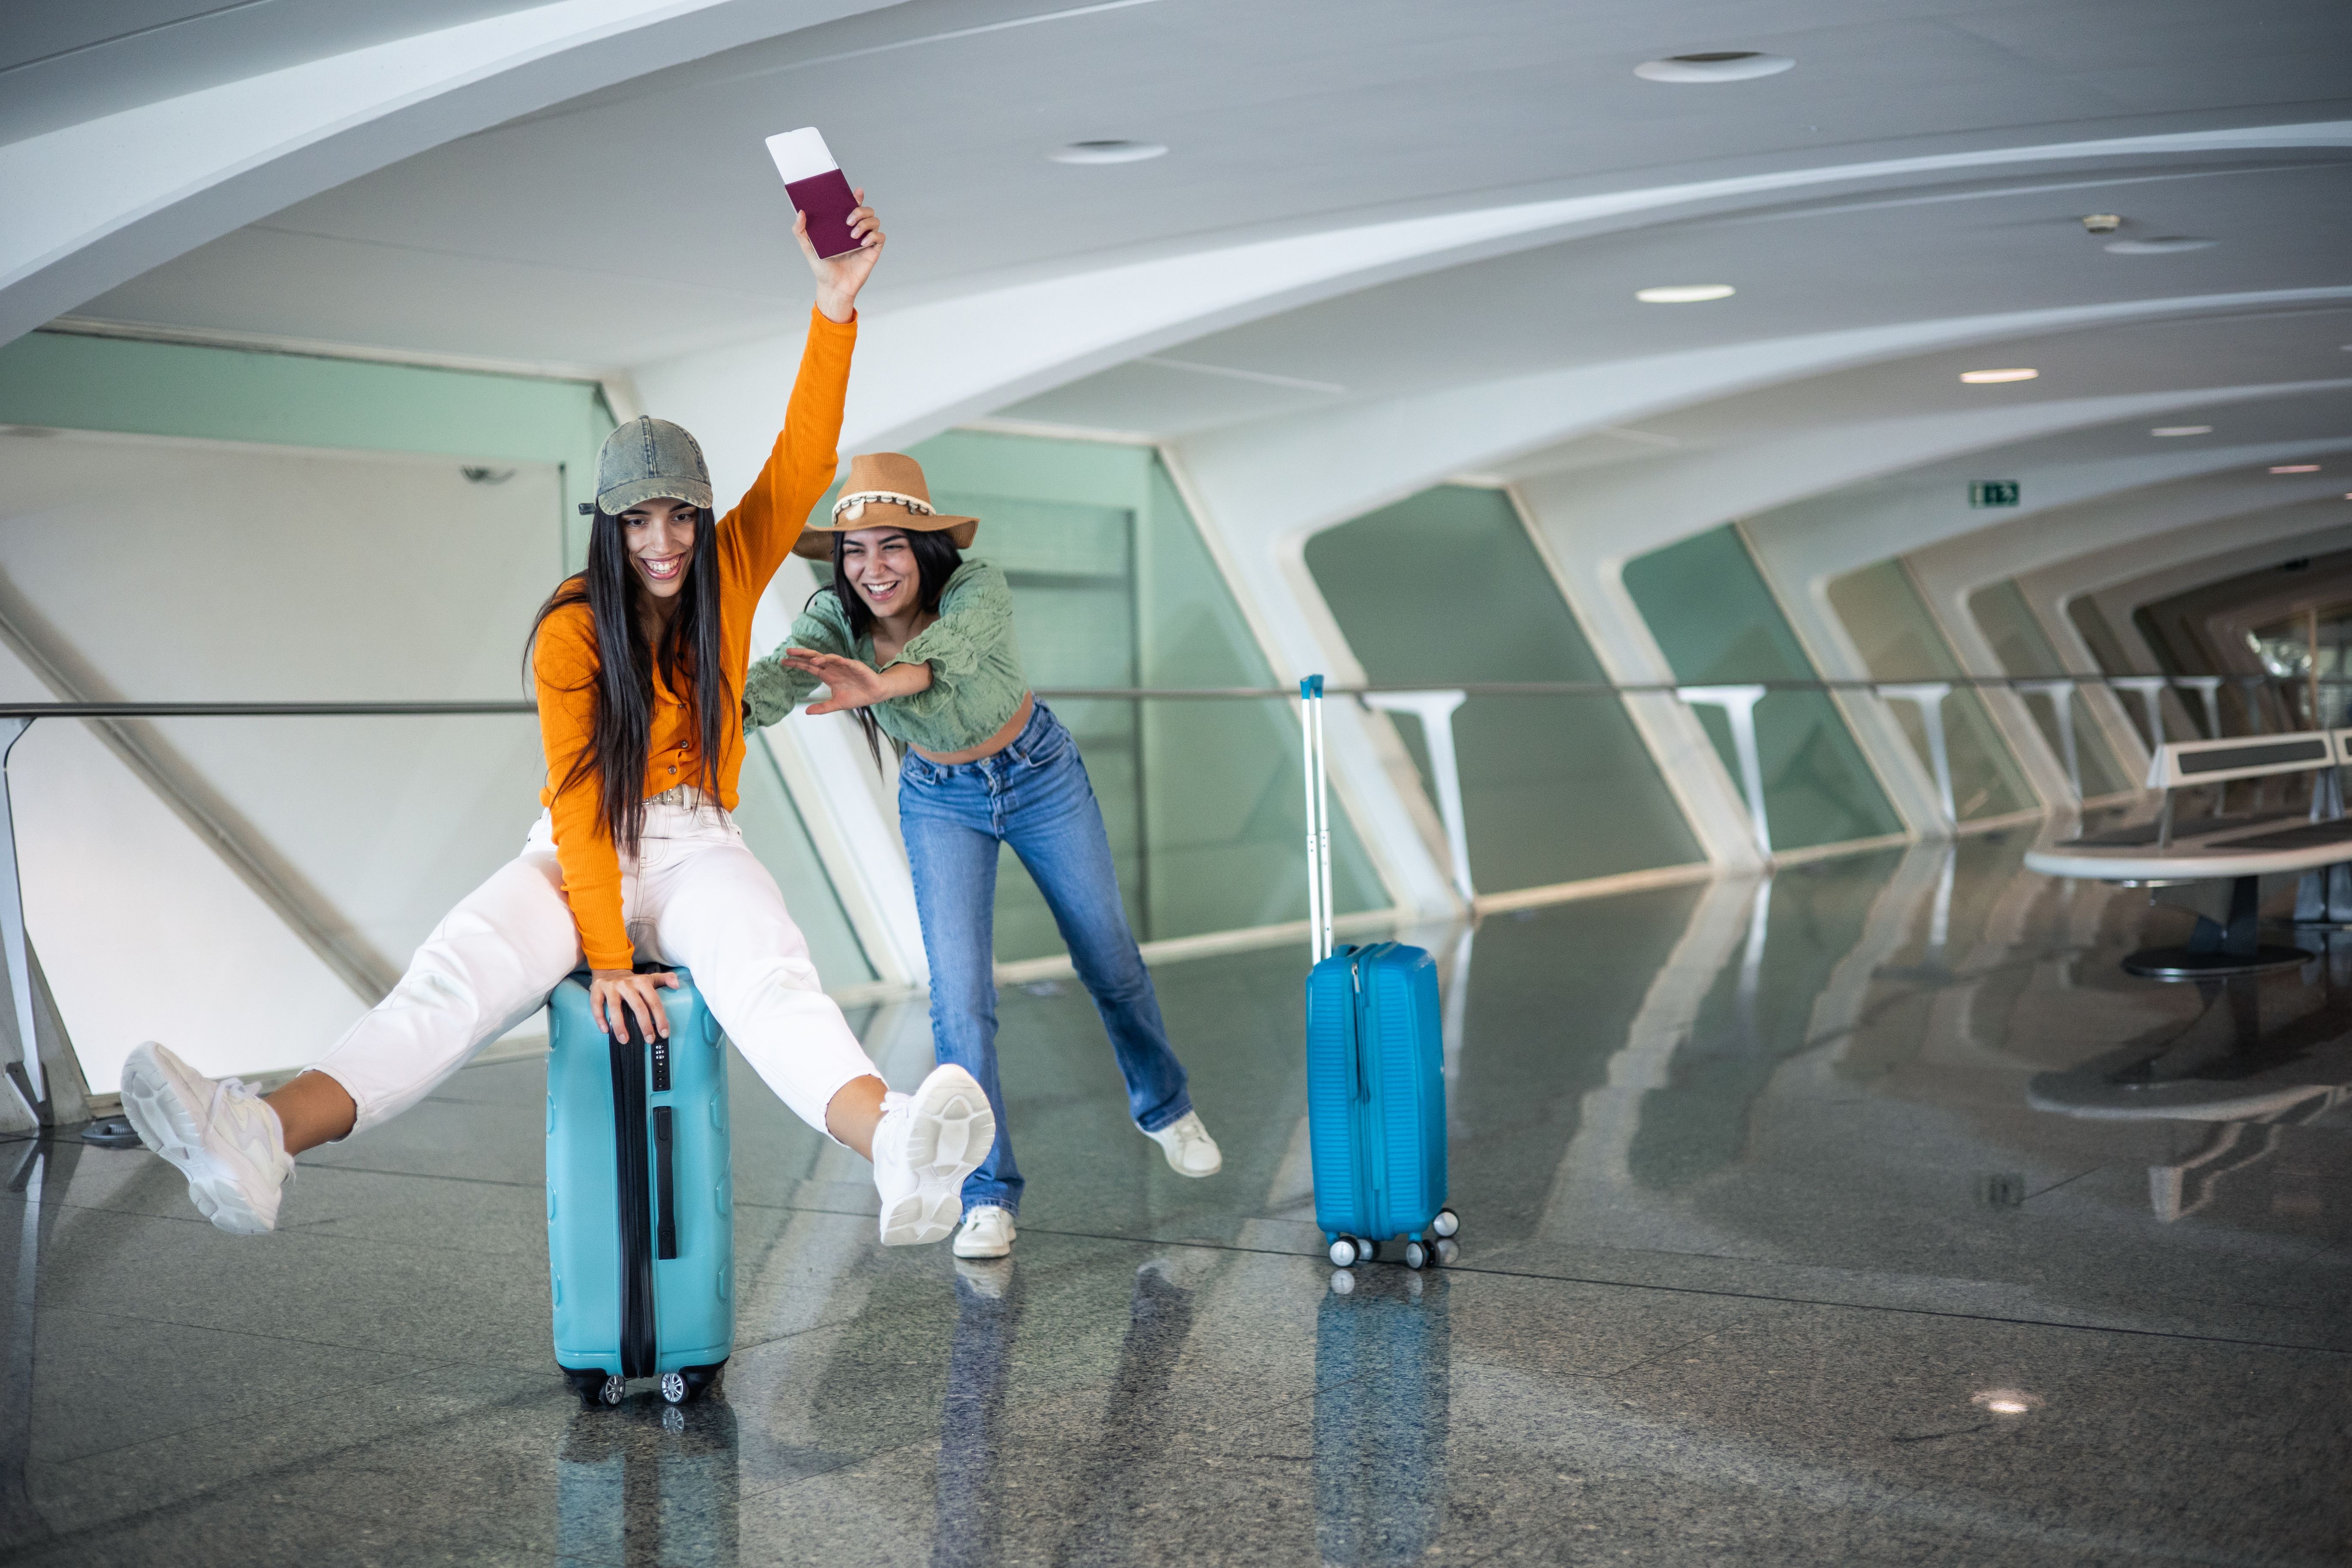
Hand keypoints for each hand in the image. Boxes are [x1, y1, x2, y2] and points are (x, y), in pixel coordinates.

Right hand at [589, 968, 678, 1041]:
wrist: (610, 969)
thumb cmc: (632, 981)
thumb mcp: (649, 978)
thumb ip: (665, 979)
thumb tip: (677, 984)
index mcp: (641, 982)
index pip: (654, 1001)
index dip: (660, 1018)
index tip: (664, 1033)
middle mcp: (626, 983)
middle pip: (637, 1006)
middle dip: (644, 1025)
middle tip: (649, 1040)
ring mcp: (611, 986)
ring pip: (615, 1007)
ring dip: (620, 1026)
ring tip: (625, 1040)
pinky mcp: (597, 989)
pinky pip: (597, 1005)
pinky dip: (599, 1018)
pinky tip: (605, 1031)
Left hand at [783, 647, 929, 714]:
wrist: (876, 694)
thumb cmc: (857, 696)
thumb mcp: (837, 704)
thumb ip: (822, 708)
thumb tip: (806, 712)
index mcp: (828, 676)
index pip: (809, 667)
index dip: (797, 664)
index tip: (783, 661)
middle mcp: (833, 668)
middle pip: (814, 659)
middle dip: (801, 655)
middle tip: (788, 651)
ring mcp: (843, 666)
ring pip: (827, 658)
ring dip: (818, 657)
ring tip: (808, 658)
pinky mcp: (854, 666)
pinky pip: (843, 661)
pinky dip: (835, 660)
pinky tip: (827, 660)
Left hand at [800, 191, 882, 322]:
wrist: (833, 287)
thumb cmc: (822, 268)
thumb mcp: (807, 248)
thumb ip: (800, 230)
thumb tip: (800, 212)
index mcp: (842, 226)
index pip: (852, 206)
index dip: (856, 196)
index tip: (856, 192)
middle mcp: (855, 230)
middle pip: (867, 210)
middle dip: (860, 210)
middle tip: (848, 220)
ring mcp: (865, 240)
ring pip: (875, 220)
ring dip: (865, 224)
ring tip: (852, 235)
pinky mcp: (872, 251)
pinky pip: (880, 237)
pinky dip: (872, 236)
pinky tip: (861, 243)